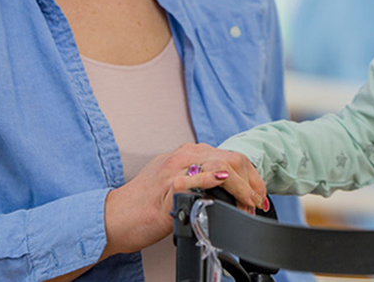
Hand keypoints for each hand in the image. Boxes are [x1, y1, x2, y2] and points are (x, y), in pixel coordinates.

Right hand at [102, 143, 267, 257]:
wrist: (115, 218)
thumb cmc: (143, 207)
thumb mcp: (173, 183)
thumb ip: (197, 178)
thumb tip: (225, 186)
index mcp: (185, 154)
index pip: (229, 156)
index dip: (249, 174)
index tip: (258, 192)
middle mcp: (183, 156)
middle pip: (231, 158)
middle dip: (252, 180)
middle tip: (259, 200)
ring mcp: (176, 168)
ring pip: (221, 165)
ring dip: (243, 185)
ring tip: (250, 202)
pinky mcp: (170, 186)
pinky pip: (197, 177)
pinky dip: (216, 179)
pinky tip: (227, 183)